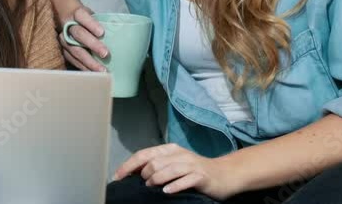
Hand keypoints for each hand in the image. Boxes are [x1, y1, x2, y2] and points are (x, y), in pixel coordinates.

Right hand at [56, 5, 107, 71]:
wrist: (66, 21)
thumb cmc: (85, 19)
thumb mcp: (92, 15)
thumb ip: (102, 23)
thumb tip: (122, 32)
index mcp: (76, 14)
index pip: (82, 16)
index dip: (91, 24)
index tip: (102, 32)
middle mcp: (68, 27)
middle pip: (79, 34)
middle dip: (92, 44)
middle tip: (105, 54)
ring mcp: (64, 40)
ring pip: (75, 50)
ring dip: (89, 61)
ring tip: (102, 70)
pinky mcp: (64, 51)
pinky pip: (73, 60)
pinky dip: (84, 67)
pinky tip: (94, 74)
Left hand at [113, 143, 238, 199]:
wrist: (224, 174)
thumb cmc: (195, 171)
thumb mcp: (174, 164)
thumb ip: (156, 165)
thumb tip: (132, 172)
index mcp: (169, 150)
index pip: (143, 154)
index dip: (128, 165)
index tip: (117, 177)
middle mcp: (179, 154)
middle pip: (154, 162)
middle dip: (144, 174)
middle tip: (144, 184)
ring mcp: (191, 164)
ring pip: (168, 169)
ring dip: (156, 179)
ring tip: (152, 187)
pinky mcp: (202, 176)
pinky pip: (186, 180)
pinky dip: (174, 186)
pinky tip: (167, 192)